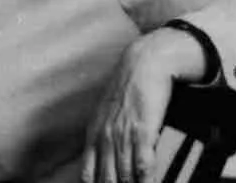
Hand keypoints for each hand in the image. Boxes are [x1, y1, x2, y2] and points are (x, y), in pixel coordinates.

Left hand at [78, 28, 206, 182]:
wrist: (142, 64)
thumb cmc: (125, 88)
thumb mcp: (104, 112)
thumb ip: (101, 136)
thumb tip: (98, 158)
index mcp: (94, 134)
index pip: (88, 173)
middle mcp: (106, 137)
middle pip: (107, 178)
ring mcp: (123, 134)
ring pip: (124, 175)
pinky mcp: (143, 130)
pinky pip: (143, 162)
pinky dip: (145, 178)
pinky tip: (147, 182)